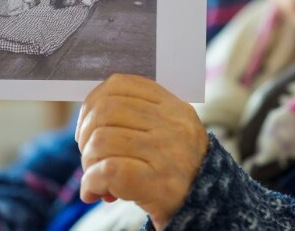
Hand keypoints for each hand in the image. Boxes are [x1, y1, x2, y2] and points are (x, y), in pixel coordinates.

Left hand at [76, 74, 208, 229]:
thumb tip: (88, 116)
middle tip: (89, 155)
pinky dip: (91, 181)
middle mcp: (172, 125)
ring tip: (96, 177)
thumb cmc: (178, 171)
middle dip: (85, 134)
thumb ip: (138, 117)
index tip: (87, 124)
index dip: (93, 102)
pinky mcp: (156, 183)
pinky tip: (95, 191)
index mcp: (174, 108)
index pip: (121, 85)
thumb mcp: (170, 134)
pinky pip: (107, 170)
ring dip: (88, 162)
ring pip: (101, 140)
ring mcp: (166, 153)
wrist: (209, 210)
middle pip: (105, 111)